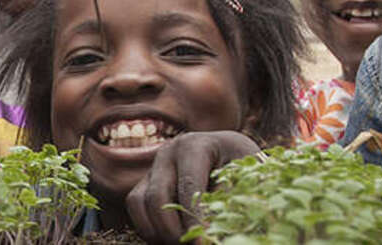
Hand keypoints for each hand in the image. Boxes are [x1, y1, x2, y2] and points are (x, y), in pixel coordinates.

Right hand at [126, 131, 260, 244]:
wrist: (228, 152)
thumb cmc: (242, 164)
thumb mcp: (246, 174)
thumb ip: (231, 196)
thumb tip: (214, 229)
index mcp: (194, 145)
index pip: (188, 186)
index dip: (194, 219)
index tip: (203, 242)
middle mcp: (167, 153)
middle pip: (157, 197)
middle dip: (173, 230)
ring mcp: (153, 166)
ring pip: (139, 202)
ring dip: (156, 230)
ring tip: (179, 243)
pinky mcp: (146, 181)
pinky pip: (136, 207)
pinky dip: (148, 227)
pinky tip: (169, 238)